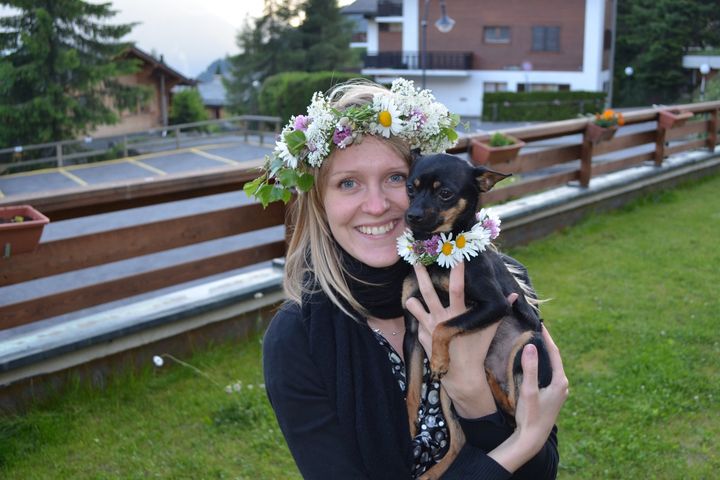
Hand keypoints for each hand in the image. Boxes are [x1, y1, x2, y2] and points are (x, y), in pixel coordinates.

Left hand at [405, 261, 518, 417]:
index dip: (456, 271)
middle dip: (421, 274)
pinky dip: (421, 319)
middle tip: (415, 259)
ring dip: (413, 299)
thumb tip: (513, 296)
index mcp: (459, 314)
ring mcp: (429, 327)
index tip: (454, 255)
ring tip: (412, 295)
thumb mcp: (489, 330)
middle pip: (428, 291)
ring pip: (415, 305)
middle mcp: (441, 318)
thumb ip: (499, 312)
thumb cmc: (476, 350)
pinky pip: (418, 321)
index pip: (457, 288)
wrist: (460, 375)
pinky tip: (425, 322)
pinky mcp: (422, 335)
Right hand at [489, 325, 568, 471]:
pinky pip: (548, 372)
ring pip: (551, 365)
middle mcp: (563, 384)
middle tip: (534, 327)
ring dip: (543, 352)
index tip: (539, 323)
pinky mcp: (553, 394)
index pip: (554, 352)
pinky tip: (532, 360)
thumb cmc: (530, 415)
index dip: (546, 337)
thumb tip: (530, 346)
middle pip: (554, 357)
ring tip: (533, 339)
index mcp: (560, 381)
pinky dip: (542, 363)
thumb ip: (530, 368)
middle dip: (545, 342)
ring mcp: (558, 390)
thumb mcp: (528, 390)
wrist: (533, 438)